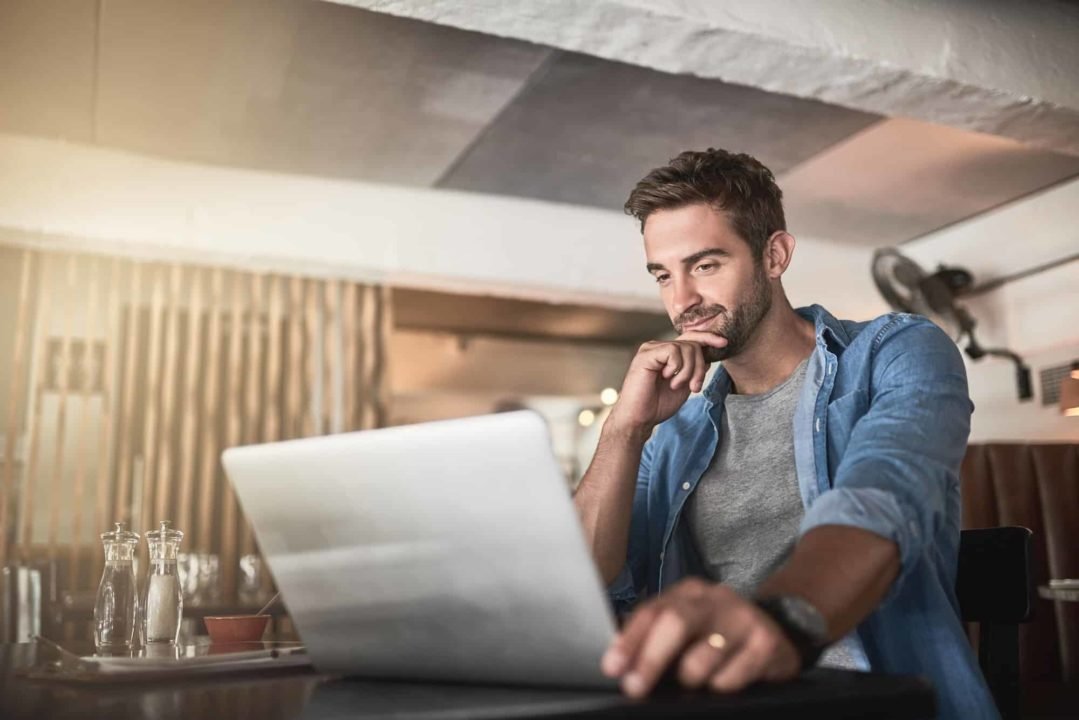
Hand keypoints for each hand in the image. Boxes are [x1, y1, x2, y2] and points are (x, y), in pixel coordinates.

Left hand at [600, 578, 800, 696]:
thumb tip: (619, 660)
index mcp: (688, 593)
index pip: (651, 612)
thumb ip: (654, 636)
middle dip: (651, 658)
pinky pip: (732, 676)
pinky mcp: (767, 642)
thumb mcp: (686, 628)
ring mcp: (743, 618)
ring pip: (704, 655)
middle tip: (635, 687)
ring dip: (690, 678)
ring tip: (692, 682)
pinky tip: (724, 682)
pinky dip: (721, 686)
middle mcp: (715, 599)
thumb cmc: (718, 635)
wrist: (776, 634)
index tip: (612, 667)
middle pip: (676, 623)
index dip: (629, 640)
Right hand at [607, 332, 727, 433]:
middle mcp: (658, 347)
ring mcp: (651, 349)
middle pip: (693, 344)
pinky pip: (673, 351)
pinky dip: (677, 368)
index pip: (690, 338)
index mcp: (666, 354)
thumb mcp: (684, 384)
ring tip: (676, 386)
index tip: (723, 343)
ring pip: (686, 348)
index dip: (708, 338)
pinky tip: (667, 379)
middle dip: (700, 367)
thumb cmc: (657, 405)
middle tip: (695, 387)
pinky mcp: (646, 354)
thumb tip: (708, 355)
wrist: (640, 418)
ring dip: (689, 371)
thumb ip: (694, 369)